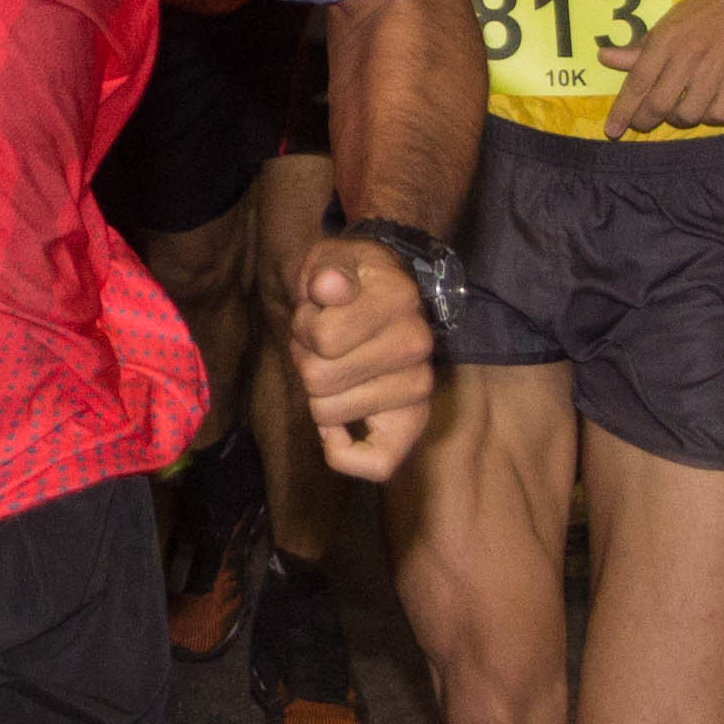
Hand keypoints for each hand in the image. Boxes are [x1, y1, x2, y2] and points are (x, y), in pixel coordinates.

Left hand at [285, 239, 436, 480]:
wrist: (385, 298)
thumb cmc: (350, 283)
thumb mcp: (332, 259)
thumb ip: (329, 268)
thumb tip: (329, 286)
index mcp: (398, 301)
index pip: (321, 339)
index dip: (305, 327)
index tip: (318, 314)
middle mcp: (416, 346)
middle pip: (318, 380)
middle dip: (306, 360)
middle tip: (323, 345)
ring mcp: (418, 388)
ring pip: (329, 415)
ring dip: (318, 394)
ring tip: (336, 368)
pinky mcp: (413, 424)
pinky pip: (377, 463)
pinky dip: (342, 451)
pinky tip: (335, 426)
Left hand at [598, 0, 723, 135]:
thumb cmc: (708, 5)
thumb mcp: (669, 21)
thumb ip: (640, 47)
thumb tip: (605, 58)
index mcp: (667, 39)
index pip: (638, 82)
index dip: (623, 111)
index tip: (612, 131)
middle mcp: (689, 56)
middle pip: (659, 105)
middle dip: (645, 121)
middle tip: (643, 122)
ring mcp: (717, 69)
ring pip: (688, 115)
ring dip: (678, 118)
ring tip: (678, 108)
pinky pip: (719, 115)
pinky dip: (709, 116)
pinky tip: (707, 105)